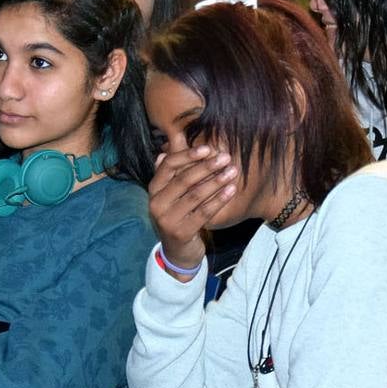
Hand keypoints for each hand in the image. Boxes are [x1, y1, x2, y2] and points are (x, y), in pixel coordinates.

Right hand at [147, 146, 236, 272]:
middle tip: (226, 157)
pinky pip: (204, 212)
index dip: (188, 155)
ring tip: (233, 171)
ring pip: (195, 195)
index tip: (208, 148)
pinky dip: (219, 200)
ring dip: (216, 181)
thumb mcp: (173, 192)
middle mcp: (157, 203)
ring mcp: (167, 219)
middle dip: (207, 166)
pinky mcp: (181, 232)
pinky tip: (232, 190)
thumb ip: (175, 166)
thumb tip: (177, 136)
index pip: (168, 165)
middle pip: (183, 179)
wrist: (177, 252)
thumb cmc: (178, 214)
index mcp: (153, 189)